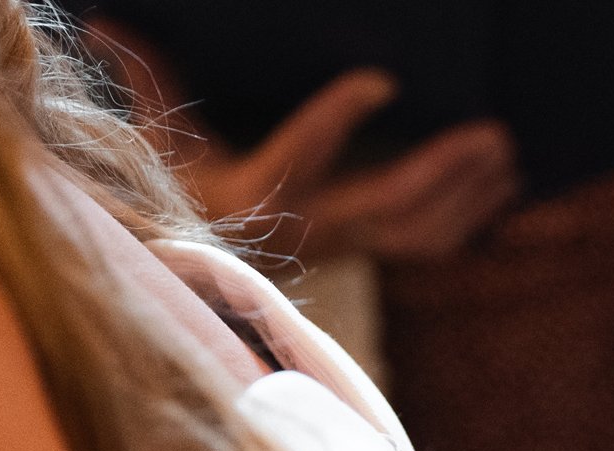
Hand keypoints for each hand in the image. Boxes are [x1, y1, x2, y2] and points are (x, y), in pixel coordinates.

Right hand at [85, 25, 518, 261]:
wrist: (195, 262)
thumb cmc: (174, 181)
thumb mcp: (155, 132)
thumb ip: (144, 76)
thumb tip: (106, 20)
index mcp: (251, 190)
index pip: (300, 151)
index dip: (340, 116)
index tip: (384, 80)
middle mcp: (305, 226)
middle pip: (386, 203)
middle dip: (442, 170)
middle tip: (492, 133)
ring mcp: (341, 245)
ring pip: (418, 230)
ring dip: (469, 194)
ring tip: (507, 151)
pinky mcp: (363, 251)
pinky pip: (426, 244)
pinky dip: (469, 217)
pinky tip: (503, 185)